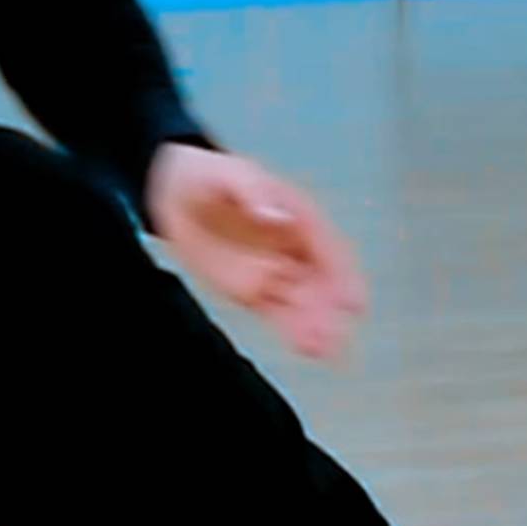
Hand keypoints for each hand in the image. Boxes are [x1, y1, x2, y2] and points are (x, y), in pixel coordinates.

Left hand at [143, 142, 366, 362]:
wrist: (173, 192)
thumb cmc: (208, 176)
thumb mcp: (230, 174)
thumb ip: (254, 191)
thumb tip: (278, 216)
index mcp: (298, 217)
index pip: (328, 249)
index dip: (344, 275)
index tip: (353, 301)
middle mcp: (293, 248)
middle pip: (321, 283)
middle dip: (330, 310)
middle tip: (336, 336)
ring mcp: (274, 271)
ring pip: (303, 303)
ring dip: (316, 326)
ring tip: (325, 351)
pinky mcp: (252, 291)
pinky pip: (277, 314)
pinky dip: (293, 330)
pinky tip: (306, 348)